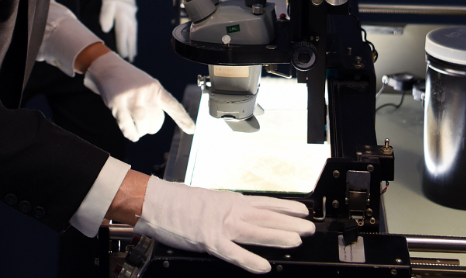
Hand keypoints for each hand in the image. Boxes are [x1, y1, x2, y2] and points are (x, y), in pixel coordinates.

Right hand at [84, 52, 194, 141]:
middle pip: (154, 120)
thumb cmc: (129, 80)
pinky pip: (126, 125)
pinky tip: (131, 134)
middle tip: (148, 130)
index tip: (192, 130)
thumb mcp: (146, 85)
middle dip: (151, 128)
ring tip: (138, 132)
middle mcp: (146, 92)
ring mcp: (132, 97)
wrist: (108, 68)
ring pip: (141, 124)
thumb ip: (153, 101)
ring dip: (140, 132)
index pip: (173, 105)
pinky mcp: (118, 103)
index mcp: (156, 88)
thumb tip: (154, 124)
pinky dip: (130, 133)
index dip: (183, 119)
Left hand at [99, 0, 138, 60]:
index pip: (122, 35)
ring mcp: (132, 16)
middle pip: (130, 37)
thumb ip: (106, 16)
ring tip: (133, 54)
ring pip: (133, 33)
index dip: (122, 46)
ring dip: (133, 44)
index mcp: (123, 17)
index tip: (123, 57)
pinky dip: (133, 37)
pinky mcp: (131, 14)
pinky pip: (133, 29)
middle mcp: (129, 19)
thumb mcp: (108, 2)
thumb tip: (106, 30)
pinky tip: (132, 40)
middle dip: (130, 49)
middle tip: (130, 60)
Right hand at [134, 177, 314, 273]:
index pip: (265, 203)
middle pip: (266, 217)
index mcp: (230, 200)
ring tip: (297, 241)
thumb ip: (227, 208)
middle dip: (289, 223)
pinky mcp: (209, 240)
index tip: (303, 210)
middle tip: (309, 228)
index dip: (286, 207)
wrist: (156, 201)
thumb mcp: (209, 200)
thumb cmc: (178, 202)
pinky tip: (264, 266)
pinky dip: (250, 260)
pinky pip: (234, 253)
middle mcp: (229, 211)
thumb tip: (242, 212)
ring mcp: (220, 225)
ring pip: (256, 232)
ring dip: (278, 236)